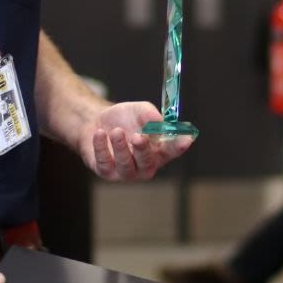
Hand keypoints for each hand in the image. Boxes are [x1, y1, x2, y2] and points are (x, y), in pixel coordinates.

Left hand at [79, 101, 193, 180]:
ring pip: (125, 165)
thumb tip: (159, 122)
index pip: (172, 152)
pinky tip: (100, 133)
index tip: (186, 139)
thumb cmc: (124, 119)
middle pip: (148, 163)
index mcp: (158, 151)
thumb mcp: (139, 110)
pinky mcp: (105, 171)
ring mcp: (125, 172)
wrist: (96, 122)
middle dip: (143, 150)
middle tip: (139, 136)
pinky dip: (101, 147)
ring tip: (116, 131)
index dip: (179, 146)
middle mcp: (144, 165)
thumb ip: (150, 115)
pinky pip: (104, 163)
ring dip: (121, 146)